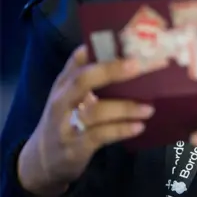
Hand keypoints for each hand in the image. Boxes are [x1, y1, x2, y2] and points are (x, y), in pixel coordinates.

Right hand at [18, 45, 154, 195]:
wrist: (42, 159)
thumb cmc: (65, 119)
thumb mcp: (70, 96)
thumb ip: (88, 77)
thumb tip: (114, 54)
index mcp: (64, 84)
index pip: (78, 60)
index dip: (99, 50)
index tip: (124, 42)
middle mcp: (63, 100)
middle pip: (83, 80)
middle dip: (111, 71)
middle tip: (137, 66)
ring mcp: (67, 124)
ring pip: (95, 111)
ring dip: (125, 108)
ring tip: (149, 108)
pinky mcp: (76, 146)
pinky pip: (100, 135)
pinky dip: (121, 130)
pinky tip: (139, 126)